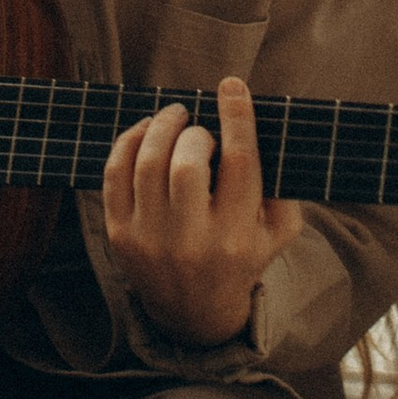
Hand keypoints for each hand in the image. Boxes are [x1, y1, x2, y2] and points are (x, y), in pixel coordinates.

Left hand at [101, 74, 301, 349]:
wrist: (194, 313)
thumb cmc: (242, 256)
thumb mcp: (277, 232)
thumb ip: (282, 187)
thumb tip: (263, 128)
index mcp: (238, 237)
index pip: (239, 164)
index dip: (236, 117)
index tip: (231, 85)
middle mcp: (194, 242)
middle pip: (188, 164)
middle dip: (194, 132)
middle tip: (199, 129)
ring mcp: (151, 240)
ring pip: (148, 164)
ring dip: (162, 127)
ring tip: (175, 118)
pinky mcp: (120, 236)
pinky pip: (115, 174)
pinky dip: (128, 141)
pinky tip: (146, 131)